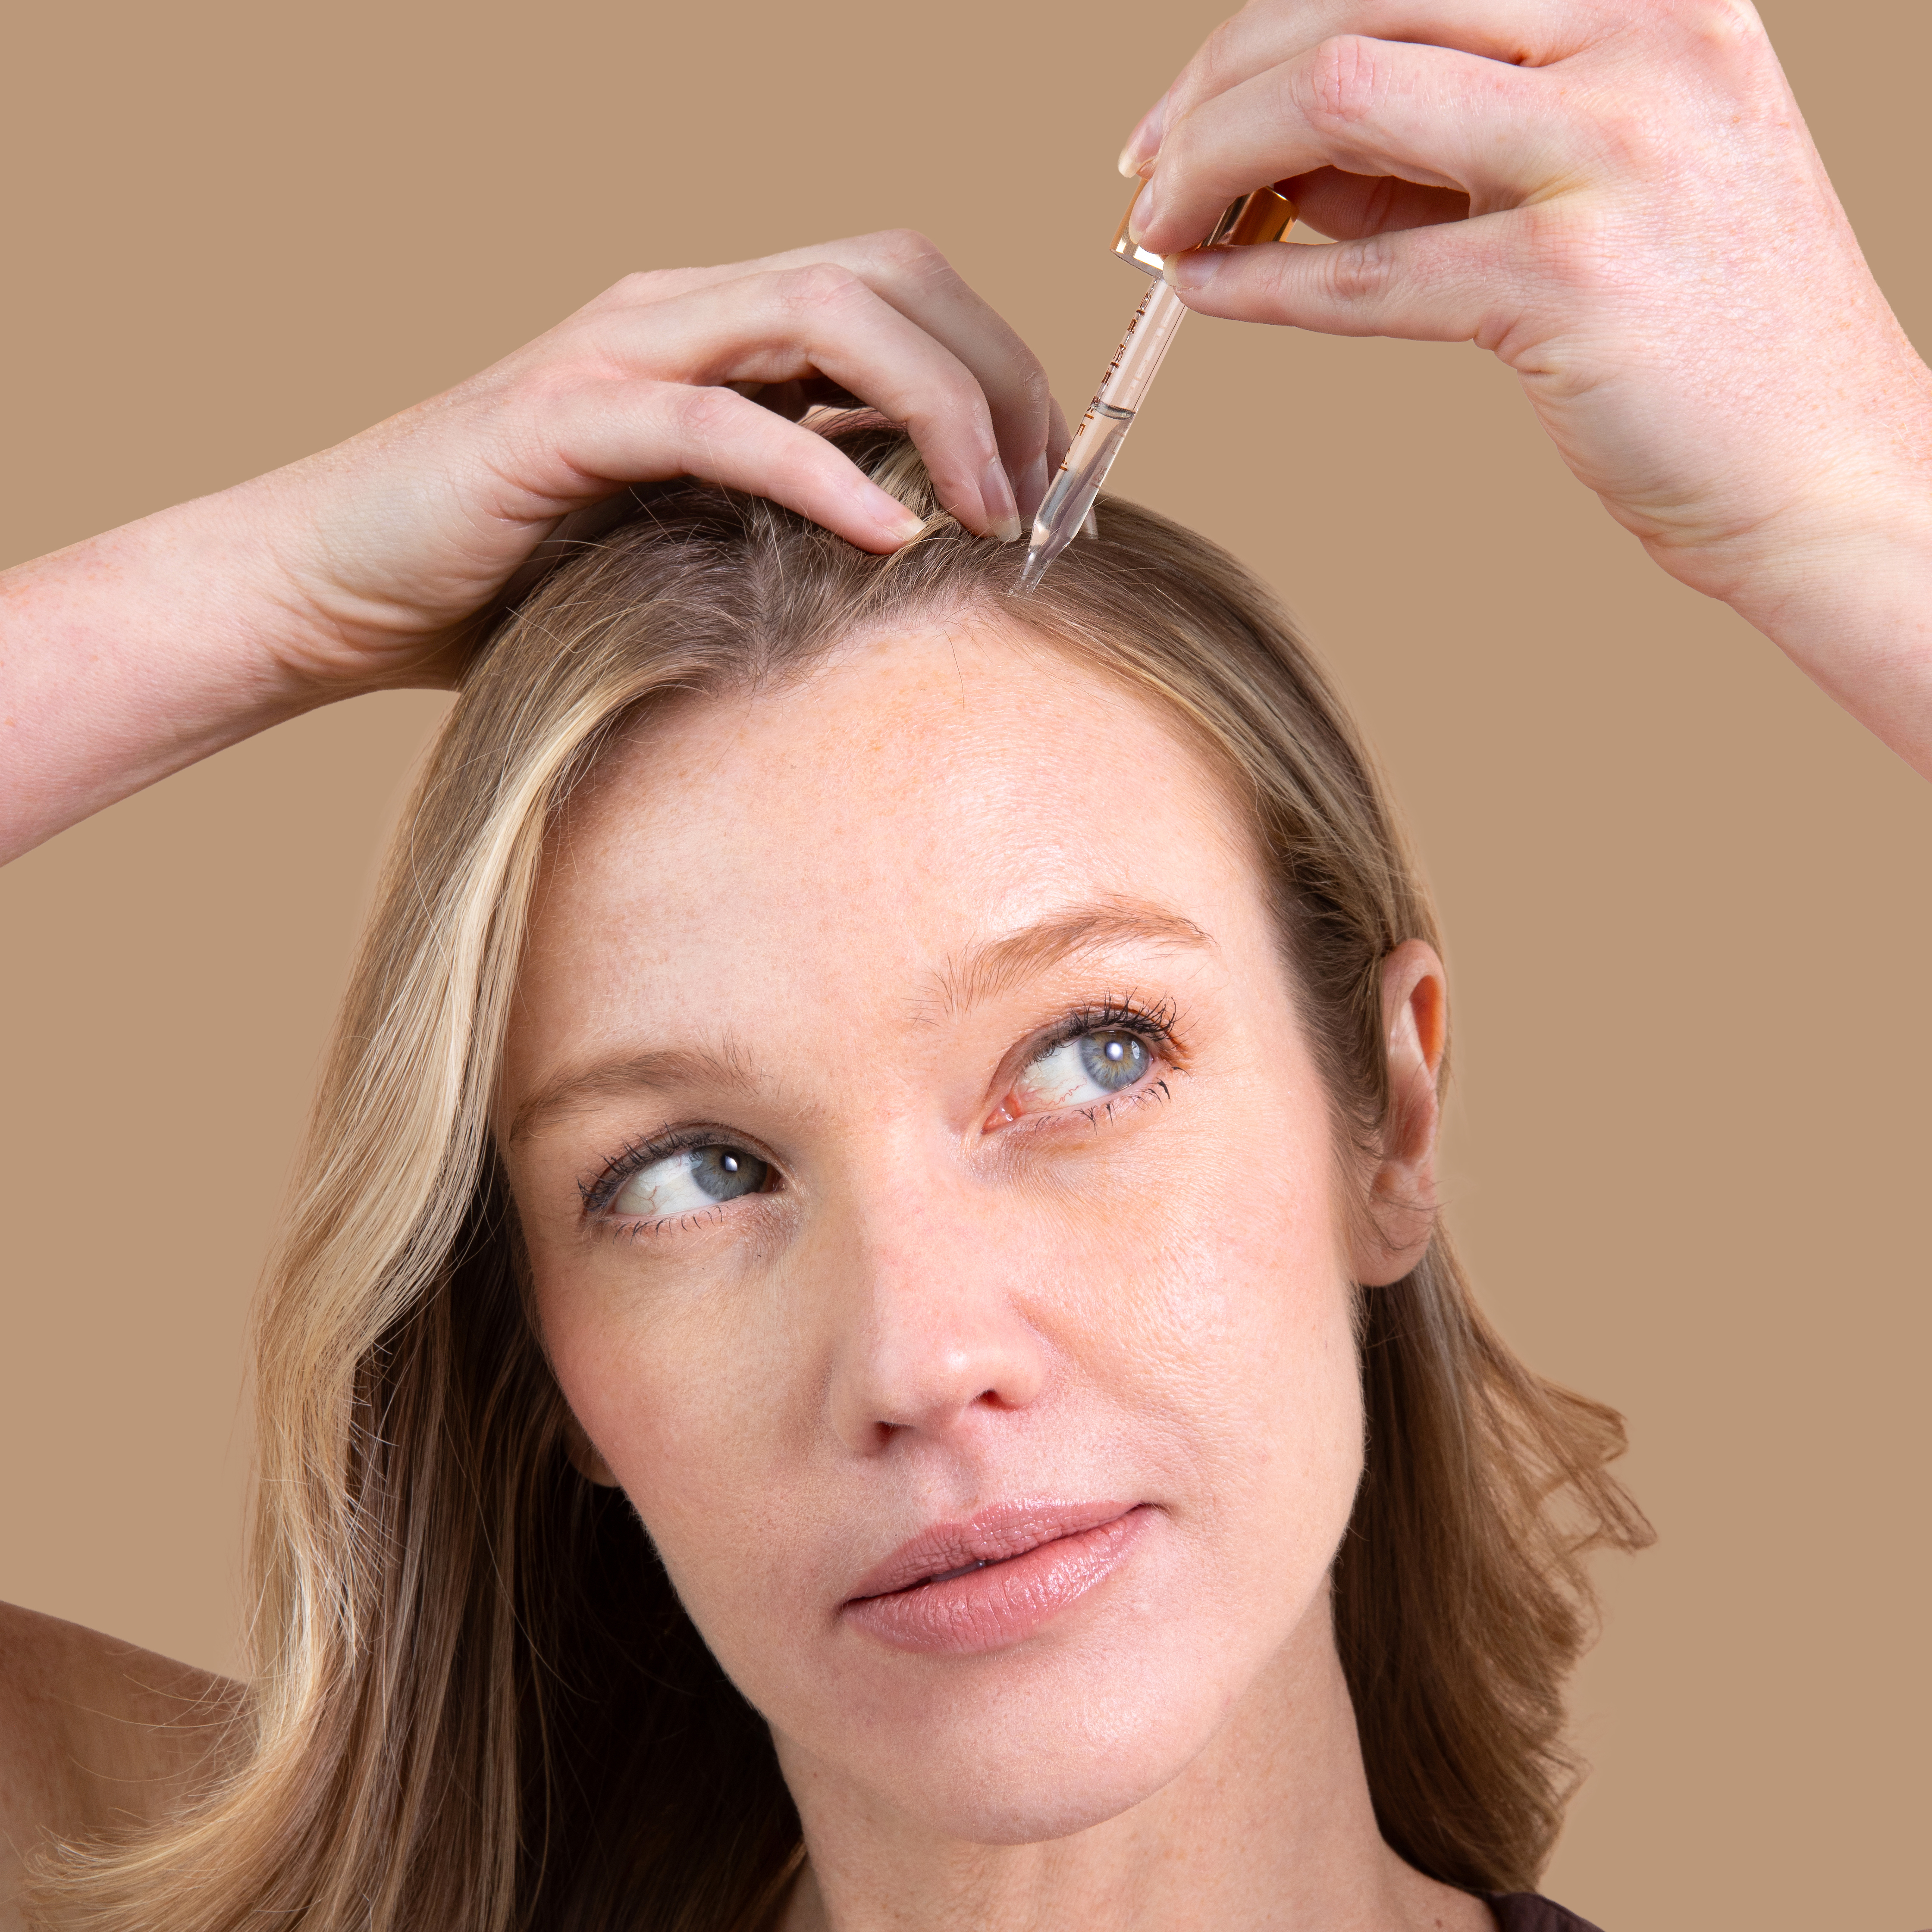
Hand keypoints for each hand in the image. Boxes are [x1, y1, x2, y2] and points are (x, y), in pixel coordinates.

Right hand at [233, 230, 1063, 693]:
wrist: (342, 584)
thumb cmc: (518, 577)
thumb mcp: (691, 535)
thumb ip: (787, 513)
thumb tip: (920, 551)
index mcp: (720, 332)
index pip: (901, 291)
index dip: (999, 370)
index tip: (1050, 485)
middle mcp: (680, 313)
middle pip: (890, 274)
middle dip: (995, 375)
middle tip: (1042, 499)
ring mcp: (619, 354)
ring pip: (823, 309)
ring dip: (936, 406)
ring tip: (989, 514)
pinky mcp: (562, 423)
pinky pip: (719, 420)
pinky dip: (818, 471)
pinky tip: (888, 538)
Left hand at [1117, 0, 1931, 757]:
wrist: (1825, 469)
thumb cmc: (1699, 338)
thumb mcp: (1584, 188)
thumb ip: (1438, 153)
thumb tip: (1281, 160)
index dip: (1263, 29)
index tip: (1188, 107)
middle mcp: (1641, 35)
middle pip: (1350, 2)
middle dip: (1214, 85)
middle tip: (1146, 170)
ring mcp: (1615, 148)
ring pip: (1338, 98)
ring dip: (1215, 165)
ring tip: (1160, 230)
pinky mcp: (1575, 278)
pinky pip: (1366, 271)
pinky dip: (1260, 286)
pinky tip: (1201, 294)